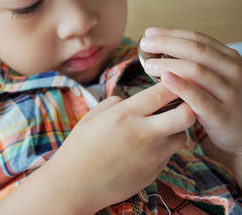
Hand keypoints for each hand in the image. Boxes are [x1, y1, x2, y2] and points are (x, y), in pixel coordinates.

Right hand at [45, 83, 195, 212]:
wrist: (75, 185)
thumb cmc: (79, 148)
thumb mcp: (92, 117)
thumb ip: (115, 103)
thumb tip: (130, 100)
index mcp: (126, 114)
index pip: (163, 92)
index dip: (175, 82)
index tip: (176, 79)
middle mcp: (144, 133)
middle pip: (186, 115)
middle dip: (189, 106)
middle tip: (181, 103)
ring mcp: (152, 155)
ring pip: (182, 136)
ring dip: (176, 129)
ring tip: (159, 128)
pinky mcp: (154, 172)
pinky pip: (168, 155)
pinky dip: (163, 148)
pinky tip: (145, 149)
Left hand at [140, 27, 241, 154]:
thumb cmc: (220, 102)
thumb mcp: (214, 77)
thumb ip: (195, 63)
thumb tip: (159, 47)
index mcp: (229, 58)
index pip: (197, 38)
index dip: (170, 34)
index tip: (149, 33)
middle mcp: (233, 71)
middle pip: (195, 50)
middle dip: (166, 44)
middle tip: (144, 44)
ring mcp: (230, 92)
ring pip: (196, 70)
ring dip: (168, 64)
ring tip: (148, 64)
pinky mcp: (222, 114)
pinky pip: (199, 97)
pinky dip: (180, 86)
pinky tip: (163, 79)